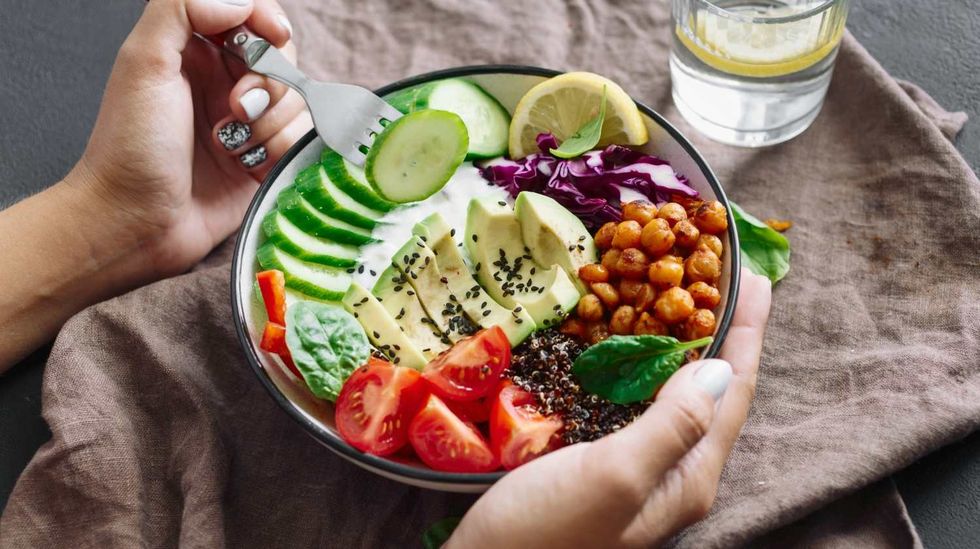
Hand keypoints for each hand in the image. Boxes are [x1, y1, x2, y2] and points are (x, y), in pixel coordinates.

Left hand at [69, 0, 310, 279]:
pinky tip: (247, 166)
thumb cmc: (131, 146)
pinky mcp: (265, 161)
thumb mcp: (143, 61)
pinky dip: (279, 150)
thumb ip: (184, 9)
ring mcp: (249, 124)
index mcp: (195, 52)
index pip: (252, 18)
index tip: (273, 36)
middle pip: (285, 59)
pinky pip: (300, 141)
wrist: (136, 222)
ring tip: (230, 145)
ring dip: (270, 123)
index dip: (269, 21)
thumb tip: (242, 1)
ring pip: (298, 102)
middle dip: (270, 81)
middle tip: (236, 107)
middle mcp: (225, 84)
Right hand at [447, 270, 771, 548]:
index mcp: (689, 476)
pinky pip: (643, 404)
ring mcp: (641, 471)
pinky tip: (634, 347)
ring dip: (691, 343)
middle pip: (715, 391)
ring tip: (690, 297)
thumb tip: (720, 369)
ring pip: (680, 395)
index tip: (754, 272)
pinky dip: (648, 365)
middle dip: (726, 331)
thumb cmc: (543, 533)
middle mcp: (675, 474)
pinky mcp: (606, 465)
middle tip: (724, 273)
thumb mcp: (614, 476)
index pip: (732, 390)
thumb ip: (673, 425)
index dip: (746, 330)